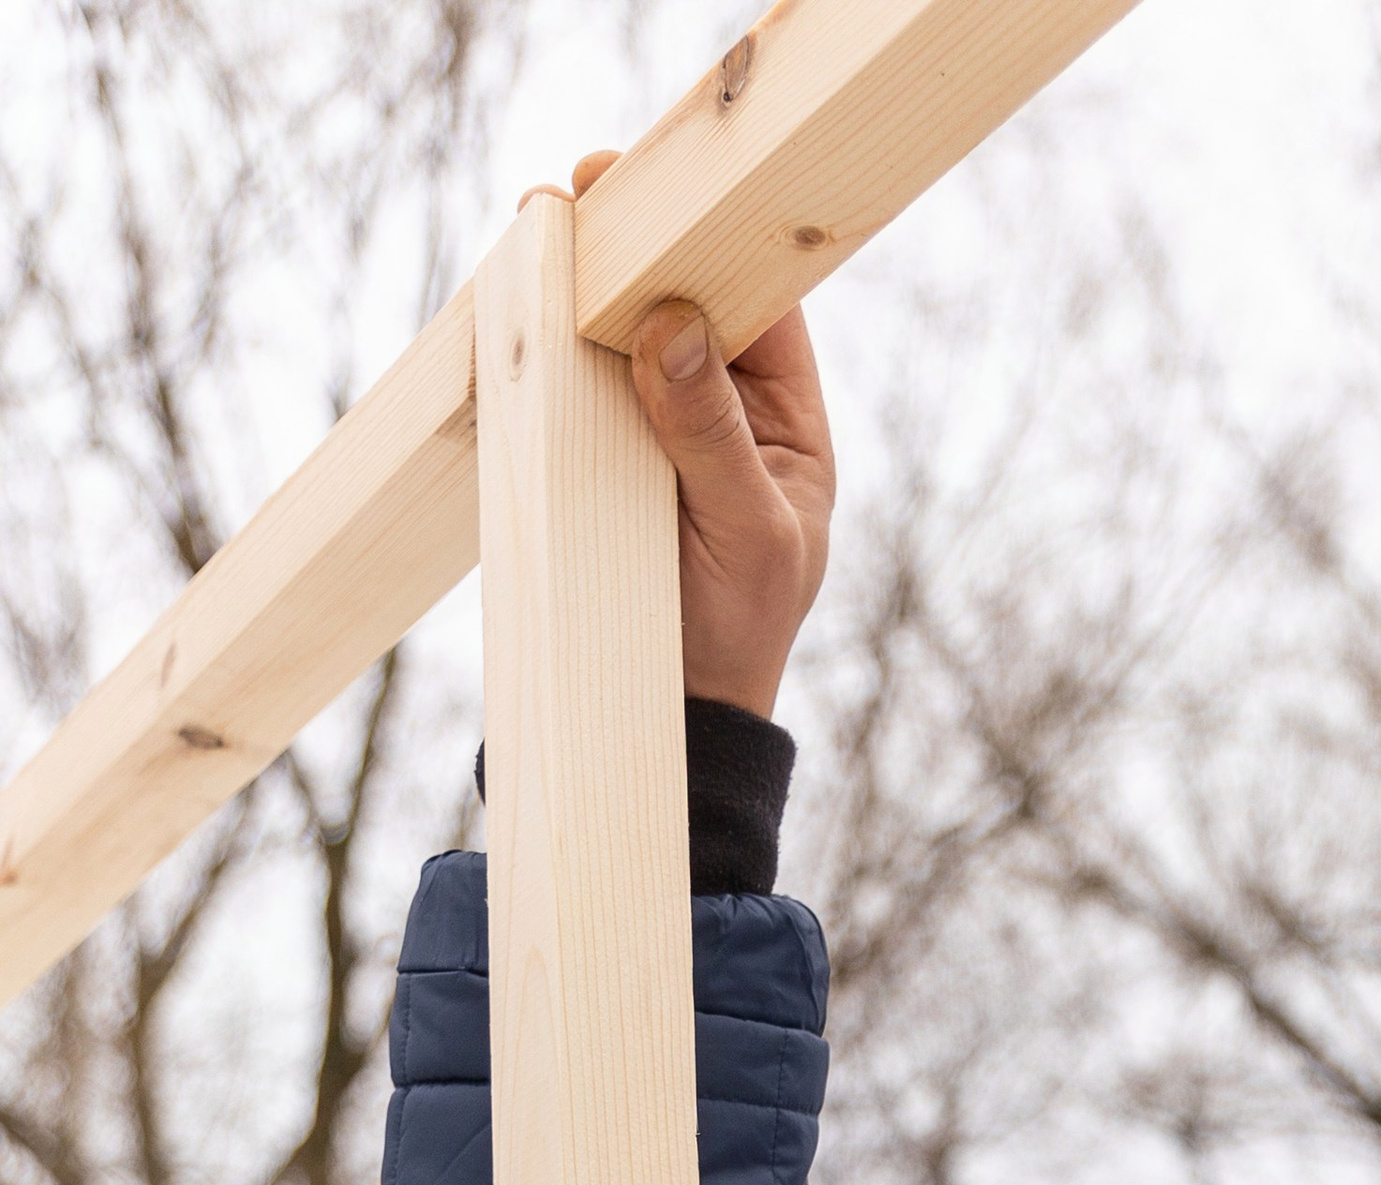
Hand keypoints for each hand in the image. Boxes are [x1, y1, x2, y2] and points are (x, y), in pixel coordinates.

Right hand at [530, 149, 836, 719]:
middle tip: (580, 194)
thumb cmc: (737, 633)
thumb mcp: (745, 534)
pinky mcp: (596, 447)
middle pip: (681, 291)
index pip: (758, 297)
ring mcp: (655, 422)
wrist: (678, 718)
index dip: (712, 236)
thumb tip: (671, 325)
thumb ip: (711, 434)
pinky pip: (572, 377)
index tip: (658, 193)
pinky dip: (546, 339)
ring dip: (580, 281)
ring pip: (617, 326)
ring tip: (539, 236)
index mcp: (786, 417)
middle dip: (633, 242)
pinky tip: (517, 304)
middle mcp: (724, 405)